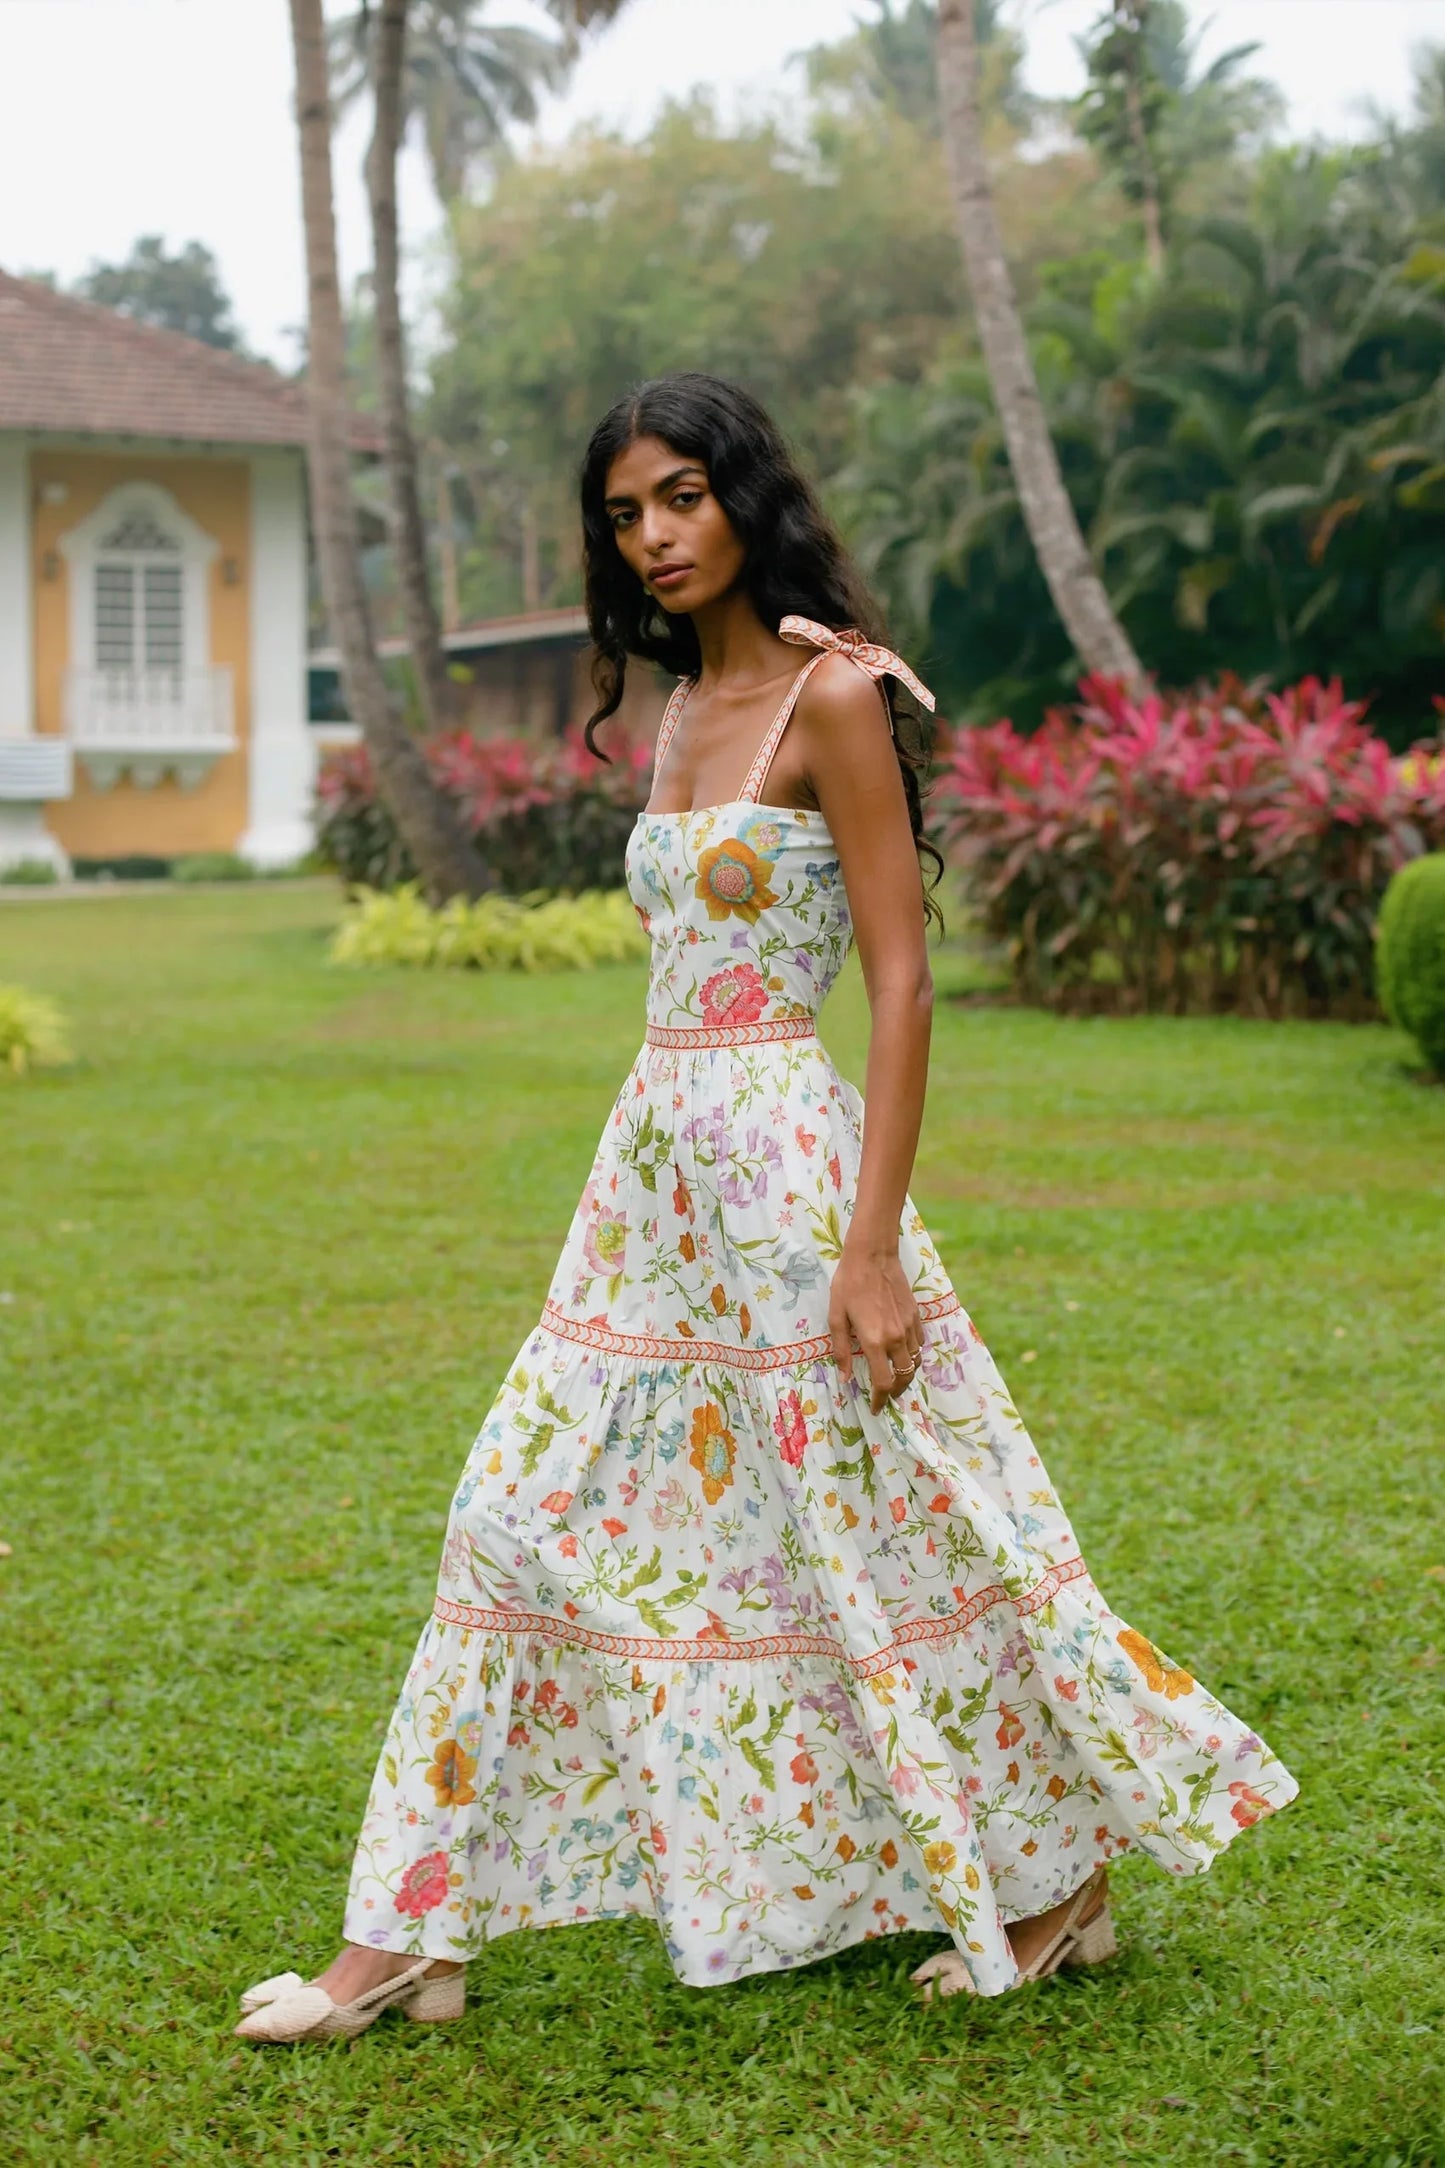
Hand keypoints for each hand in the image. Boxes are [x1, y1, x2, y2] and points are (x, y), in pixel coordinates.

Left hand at [828, 1244, 924, 1413]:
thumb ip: (842, 1350)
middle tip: (886, 1397)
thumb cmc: (849, 1284)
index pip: (884, 1382)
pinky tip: (903, 1353)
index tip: (875, 1408)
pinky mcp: (916, 1316)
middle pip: (904, 1377)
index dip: (880, 1400)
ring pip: (915, 1362)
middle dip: (896, 1393)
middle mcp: (896, 1338)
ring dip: (906, 1375)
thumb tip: (845, 1378)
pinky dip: (913, 1355)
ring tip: (895, 1379)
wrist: (873, 1255)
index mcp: (875, 1341)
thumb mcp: (836, 1317)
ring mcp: (909, 1327)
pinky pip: (920, 1344)